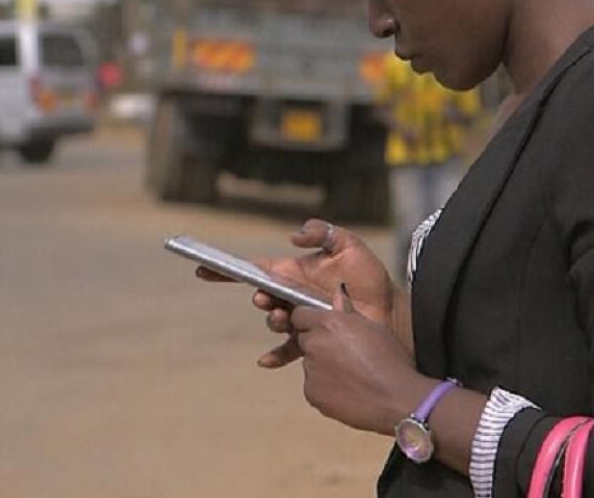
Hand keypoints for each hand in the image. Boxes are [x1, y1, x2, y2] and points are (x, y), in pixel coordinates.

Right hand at [195, 219, 397, 366]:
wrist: (389, 310)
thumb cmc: (368, 277)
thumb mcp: (349, 245)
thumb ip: (323, 233)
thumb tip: (293, 236)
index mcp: (293, 272)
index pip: (255, 270)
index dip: (228, 270)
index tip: (204, 267)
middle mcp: (292, 295)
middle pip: (262, 297)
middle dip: (259, 298)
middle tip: (264, 298)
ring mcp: (300, 319)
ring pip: (274, 321)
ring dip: (273, 320)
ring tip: (283, 317)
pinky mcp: (312, 340)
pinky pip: (287, 350)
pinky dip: (275, 355)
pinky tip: (266, 361)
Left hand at [289, 284, 427, 433]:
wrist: (396, 400)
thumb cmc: (391, 362)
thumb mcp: (374, 328)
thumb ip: (349, 312)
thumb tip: (337, 294)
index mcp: (328, 324)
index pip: (300, 315)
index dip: (311, 321)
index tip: (324, 329)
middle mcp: (314, 344)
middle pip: (304, 340)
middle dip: (318, 344)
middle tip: (343, 355)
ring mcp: (310, 371)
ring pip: (310, 364)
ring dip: (322, 367)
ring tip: (350, 376)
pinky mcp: (311, 394)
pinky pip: (313, 386)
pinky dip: (324, 388)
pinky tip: (347, 391)